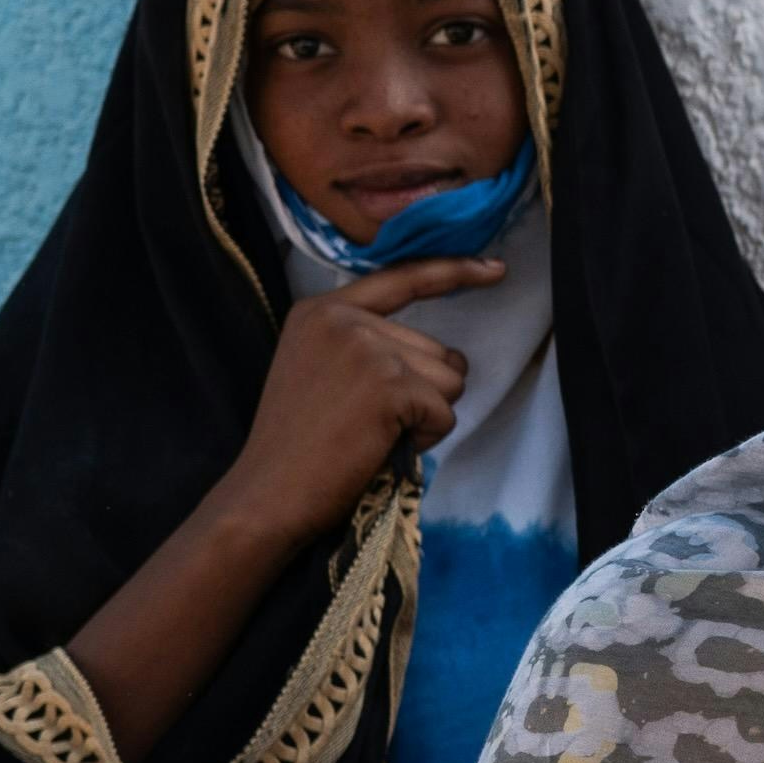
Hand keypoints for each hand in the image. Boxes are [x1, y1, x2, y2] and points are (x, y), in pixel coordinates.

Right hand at [52, 249, 508, 762]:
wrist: (268, 494)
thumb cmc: (299, 446)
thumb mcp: (319, 371)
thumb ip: (367, 346)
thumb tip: (454, 359)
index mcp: (322, 310)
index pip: (402, 278)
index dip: (453, 272)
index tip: (496, 268)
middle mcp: (344, 318)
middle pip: (438, 350)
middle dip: (422, 394)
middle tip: (365, 425)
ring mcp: (367, 347)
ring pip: (450, 381)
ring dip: (425, 417)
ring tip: (370, 435)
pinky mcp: (389, 383)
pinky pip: (444, 412)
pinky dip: (425, 438)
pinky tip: (379, 447)